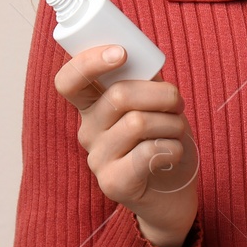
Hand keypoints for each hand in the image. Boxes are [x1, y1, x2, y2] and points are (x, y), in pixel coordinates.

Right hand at [53, 45, 198, 246]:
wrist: (173, 193)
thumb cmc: (163, 139)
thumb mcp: (153, 103)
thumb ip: (143, 78)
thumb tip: (139, 53)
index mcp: (92, 107)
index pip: (69, 80)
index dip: (88, 62)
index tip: (121, 53)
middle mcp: (88, 132)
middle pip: (118, 96)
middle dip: (161, 94)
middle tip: (177, 103)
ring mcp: (97, 160)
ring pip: (138, 123)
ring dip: (172, 123)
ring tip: (177, 132)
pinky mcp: (114, 184)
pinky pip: (148, 153)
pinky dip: (173, 147)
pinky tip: (173, 153)